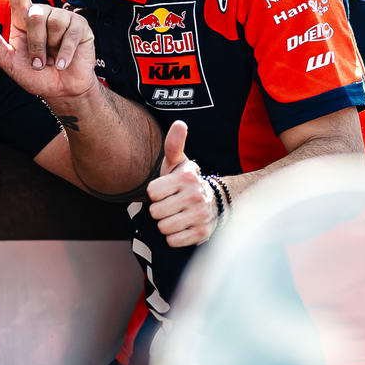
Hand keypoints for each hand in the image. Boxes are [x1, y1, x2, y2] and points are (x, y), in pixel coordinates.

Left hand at [0, 0, 97, 103]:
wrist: (62, 91)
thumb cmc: (35, 76)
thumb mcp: (8, 62)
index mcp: (23, 19)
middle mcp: (43, 14)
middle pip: (34, 15)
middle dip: (35, 43)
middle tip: (38, 60)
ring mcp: (63, 18)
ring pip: (52, 22)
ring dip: (48, 48)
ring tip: (50, 59)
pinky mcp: (81, 27)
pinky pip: (69, 33)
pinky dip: (64, 54)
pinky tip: (62, 63)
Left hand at [145, 120, 216, 247]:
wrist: (212, 202)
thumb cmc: (185, 183)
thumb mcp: (178, 163)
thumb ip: (174, 145)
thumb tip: (180, 124)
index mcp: (186, 178)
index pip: (151, 193)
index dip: (155, 193)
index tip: (165, 191)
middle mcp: (195, 196)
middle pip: (155, 212)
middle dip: (159, 210)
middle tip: (171, 204)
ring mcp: (200, 215)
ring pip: (163, 227)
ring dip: (166, 224)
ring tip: (177, 215)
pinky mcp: (202, 233)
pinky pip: (173, 241)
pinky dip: (174, 237)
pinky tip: (183, 226)